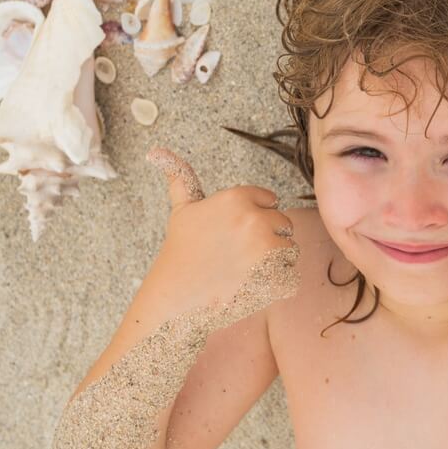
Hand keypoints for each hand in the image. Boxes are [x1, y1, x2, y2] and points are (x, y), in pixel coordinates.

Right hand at [139, 147, 300, 327]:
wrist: (176, 298)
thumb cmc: (180, 252)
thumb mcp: (182, 210)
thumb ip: (180, 177)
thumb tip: (156, 151)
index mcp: (237, 198)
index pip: (270, 200)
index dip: (254, 217)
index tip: (233, 233)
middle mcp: (255, 219)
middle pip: (283, 224)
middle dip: (266, 238)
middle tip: (238, 255)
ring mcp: (266, 249)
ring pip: (290, 250)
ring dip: (274, 261)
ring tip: (244, 270)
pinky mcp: (274, 277)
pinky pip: (291, 276)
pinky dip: (277, 284)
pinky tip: (251, 285)